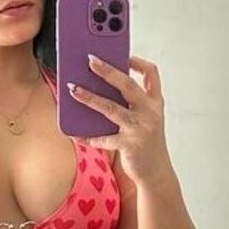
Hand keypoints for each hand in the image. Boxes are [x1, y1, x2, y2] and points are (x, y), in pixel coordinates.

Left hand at [68, 53, 169, 184]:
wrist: (156, 172)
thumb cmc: (147, 143)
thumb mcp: (146, 119)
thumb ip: (132, 104)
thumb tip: (102, 87)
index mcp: (155, 103)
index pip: (152, 74)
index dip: (138, 62)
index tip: (123, 55)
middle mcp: (150, 112)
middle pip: (128, 85)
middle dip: (107, 71)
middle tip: (90, 60)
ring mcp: (140, 128)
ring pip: (111, 108)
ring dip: (89, 97)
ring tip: (73, 89)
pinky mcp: (130, 145)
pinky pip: (104, 138)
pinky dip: (88, 136)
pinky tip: (75, 133)